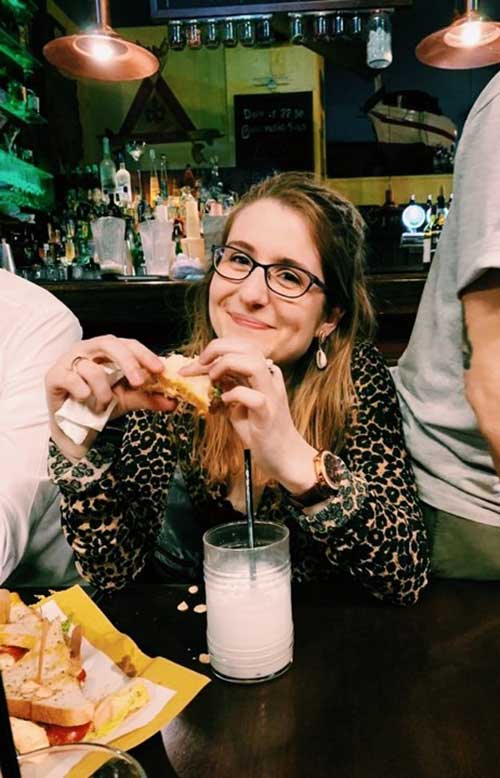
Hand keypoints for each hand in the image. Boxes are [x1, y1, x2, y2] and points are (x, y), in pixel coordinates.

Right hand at [46, 335, 176, 458]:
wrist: (72, 421)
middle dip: (128, 362)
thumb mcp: (127, 399)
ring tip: (103, 405)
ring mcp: (70, 360)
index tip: (160, 370)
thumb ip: (148, 398)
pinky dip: (83, 393)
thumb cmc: (98, 401)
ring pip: (92, 368)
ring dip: (103, 392)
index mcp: (108, 350)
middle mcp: (89, 349)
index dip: (145, 355)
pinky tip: (84, 400)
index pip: (130, 345)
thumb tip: (174, 401)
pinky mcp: (54, 375)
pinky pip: (73, 380)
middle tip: (139, 383)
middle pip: (110, 344)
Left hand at [181, 338, 316, 489]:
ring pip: (253, 364)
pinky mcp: (269, 414)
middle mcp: (270, 380)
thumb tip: (208, 372)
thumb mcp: (240, 403)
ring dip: (227, 365)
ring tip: (213, 378)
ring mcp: (272, 395)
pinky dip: (234, 394)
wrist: (285, 456)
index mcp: (264, 374)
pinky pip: (253, 397)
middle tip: (200, 362)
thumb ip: (230, 386)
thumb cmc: (261, 430)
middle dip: (218, 348)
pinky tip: (225, 401)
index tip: (196, 361)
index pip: (242, 346)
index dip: (217, 348)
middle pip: (248, 347)